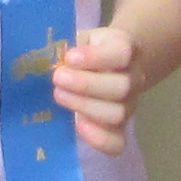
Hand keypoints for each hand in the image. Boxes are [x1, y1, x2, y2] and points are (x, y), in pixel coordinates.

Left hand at [53, 23, 142, 153]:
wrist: (107, 63)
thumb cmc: (86, 49)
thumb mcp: (78, 38)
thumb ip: (66, 46)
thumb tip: (47, 60)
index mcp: (125, 49)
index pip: (122, 53)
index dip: (96, 58)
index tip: (70, 57)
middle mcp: (134, 78)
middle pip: (121, 87)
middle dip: (85, 85)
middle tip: (57, 78)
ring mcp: (129, 105)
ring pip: (117, 114)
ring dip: (85, 107)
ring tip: (60, 96)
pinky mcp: (120, 127)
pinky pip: (117, 142)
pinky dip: (98, 138)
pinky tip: (78, 125)